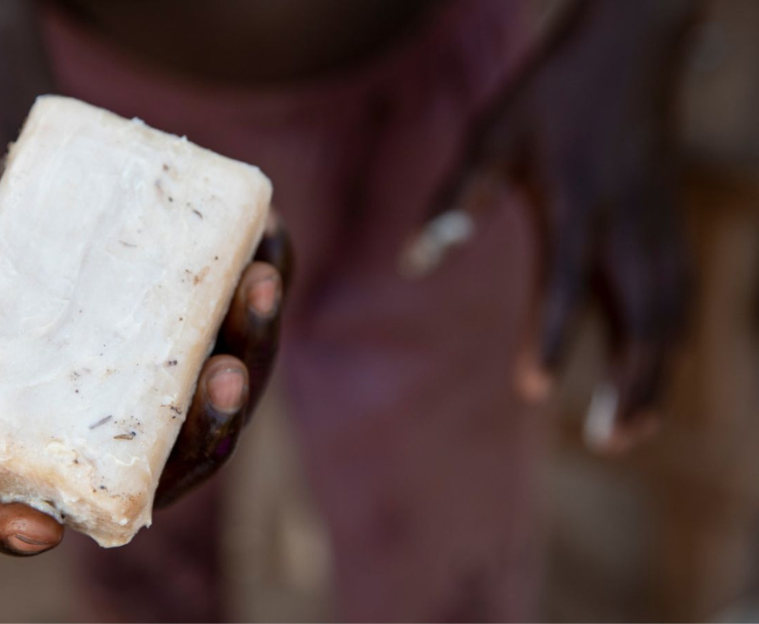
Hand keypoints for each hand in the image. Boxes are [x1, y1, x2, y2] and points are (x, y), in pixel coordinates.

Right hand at [0, 172, 290, 554]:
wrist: (56, 195)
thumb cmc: (7, 238)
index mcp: (56, 429)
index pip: (35, 495)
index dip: (25, 521)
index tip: (32, 528)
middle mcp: (130, 422)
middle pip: (174, 456)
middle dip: (206, 428)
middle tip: (219, 379)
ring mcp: (189, 378)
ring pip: (232, 393)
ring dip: (254, 346)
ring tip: (254, 289)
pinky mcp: (228, 322)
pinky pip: (256, 317)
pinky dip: (270, 282)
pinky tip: (268, 243)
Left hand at [403, 0, 697, 453]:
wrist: (631, 42)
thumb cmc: (550, 91)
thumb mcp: (491, 132)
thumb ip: (454, 198)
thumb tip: (412, 263)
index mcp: (576, 200)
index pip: (568, 283)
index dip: (553, 338)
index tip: (533, 391)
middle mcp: (627, 220)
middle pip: (644, 316)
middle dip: (630, 384)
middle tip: (604, 443)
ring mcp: (659, 222)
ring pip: (674, 313)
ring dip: (657, 375)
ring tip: (630, 431)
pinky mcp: (672, 221)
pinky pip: (683, 294)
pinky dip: (674, 342)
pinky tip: (655, 375)